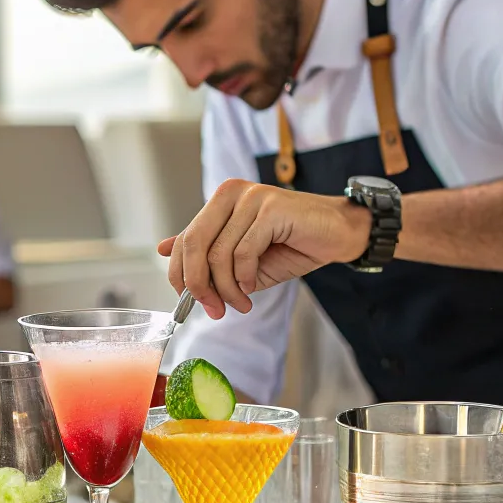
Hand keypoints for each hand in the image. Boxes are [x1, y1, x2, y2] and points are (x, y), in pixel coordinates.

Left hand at [157, 180, 370, 318]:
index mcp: (219, 202)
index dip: (181, 276)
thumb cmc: (290, 246)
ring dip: (227, 289)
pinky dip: (244, 277)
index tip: (191, 303)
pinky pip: (243, 251)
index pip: (183, 240)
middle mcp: (230, 193)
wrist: (338, 235)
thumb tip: (164, 252)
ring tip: (241, 303)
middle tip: (213, 309)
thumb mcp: (239, 258)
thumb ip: (205, 255)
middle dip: (198, 284)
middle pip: (194, 244)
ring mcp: (251, 198)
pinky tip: (252, 288)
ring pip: (219, 254)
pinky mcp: (272, 208)